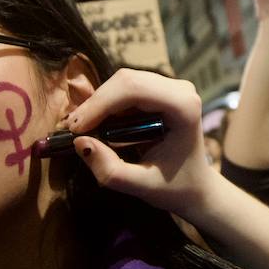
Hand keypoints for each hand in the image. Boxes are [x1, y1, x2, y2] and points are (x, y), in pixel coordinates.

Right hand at [66, 69, 224, 219]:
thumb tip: (81, 143)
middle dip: (95, 104)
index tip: (75, 129)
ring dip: (99, 104)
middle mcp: (181, 90)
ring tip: (83, 130)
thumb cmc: (175, 187)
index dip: (100, 104)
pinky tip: (97, 125)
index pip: (134, 89)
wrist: (197, 186)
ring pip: (123, 82)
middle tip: (72, 130)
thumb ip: (110, 170)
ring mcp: (172, 87)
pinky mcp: (161, 91)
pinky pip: (126, 89)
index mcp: (184, 108)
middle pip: (126, 80)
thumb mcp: (141, 187)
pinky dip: (107, 105)